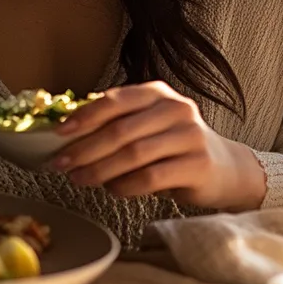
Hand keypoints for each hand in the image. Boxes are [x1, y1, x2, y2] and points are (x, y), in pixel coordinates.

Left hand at [45, 81, 266, 210]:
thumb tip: (66, 134)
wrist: (224, 169)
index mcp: (158, 93)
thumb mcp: (147, 125)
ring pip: (134, 155)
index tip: (59, 133)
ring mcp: (190, 136)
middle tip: (62, 164)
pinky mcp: (198, 165)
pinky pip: (152, 178)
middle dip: (86, 149)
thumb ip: (116, 123)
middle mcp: (176, 109)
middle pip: (121, 130)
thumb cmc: (173, 146)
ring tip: (80, 179)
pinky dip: (125, 186)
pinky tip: (112, 190)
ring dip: (100, 169)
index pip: (116, 100)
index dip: (84, 116)